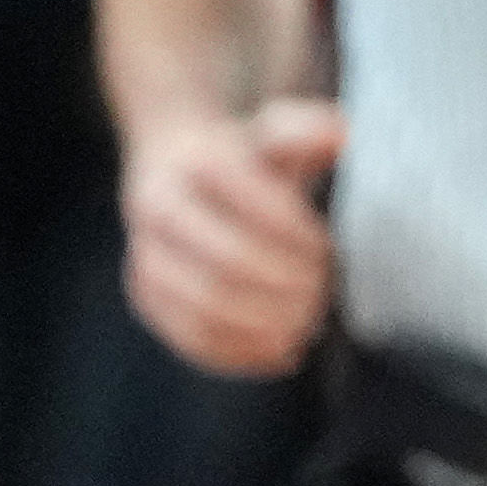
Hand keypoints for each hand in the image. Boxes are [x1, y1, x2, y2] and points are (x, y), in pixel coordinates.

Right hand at [122, 98, 345, 376]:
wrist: (175, 168)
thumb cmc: (244, 155)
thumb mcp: (276, 131)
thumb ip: (309, 130)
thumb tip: (341, 135)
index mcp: (197, 162)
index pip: (255, 206)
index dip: (299, 237)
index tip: (331, 251)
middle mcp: (158, 209)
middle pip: (227, 263)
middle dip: (285, 286)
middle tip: (323, 295)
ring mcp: (145, 258)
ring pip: (203, 309)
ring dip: (264, 327)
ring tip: (306, 327)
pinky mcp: (146, 299)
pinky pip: (188, 340)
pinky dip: (239, 355)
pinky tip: (282, 355)